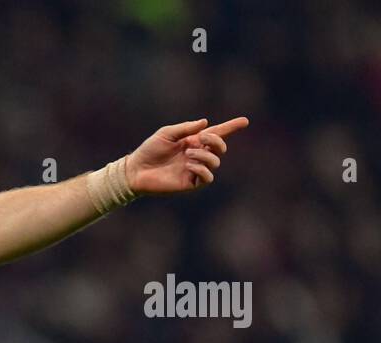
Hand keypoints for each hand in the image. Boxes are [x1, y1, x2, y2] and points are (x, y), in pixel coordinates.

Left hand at [125, 116, 248, 194]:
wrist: (136, 170)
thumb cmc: (149, 150)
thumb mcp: (167, 134)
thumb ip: (186, 128)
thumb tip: (206, 123)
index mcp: (193, 141)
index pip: (216, 134)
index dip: (231, 127)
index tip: (245, 121)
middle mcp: (197, 155)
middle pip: (220, 148)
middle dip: (216, 141)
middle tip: (201, 138)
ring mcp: (194, 169)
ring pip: (216, 162)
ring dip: (205, 155)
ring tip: (188, 154)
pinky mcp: (190, 183)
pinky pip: (207, 177)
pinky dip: (202, 169)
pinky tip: (189, 165)